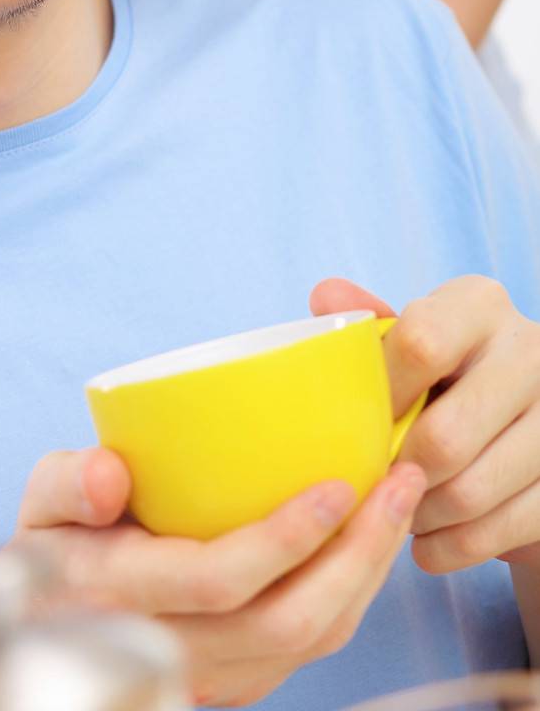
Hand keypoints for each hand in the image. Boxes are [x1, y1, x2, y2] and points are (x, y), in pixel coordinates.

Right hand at [3, 444, 425, 705]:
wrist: (52, 632)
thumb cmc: (52, 549)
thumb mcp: (38, 506)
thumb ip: (66, 482)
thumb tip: (107, 475)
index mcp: (126, 594)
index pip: (222, 579)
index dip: (285, 538)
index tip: (337, 483)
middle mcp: (179, 648)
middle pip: (292, 620)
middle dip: (360, 551)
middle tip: (401, 479)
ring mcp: (217, 673)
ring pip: (314, 640)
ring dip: (370, 570)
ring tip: (400, 499)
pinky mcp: (242, 678)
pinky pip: (312, 645)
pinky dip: (354, 592)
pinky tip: (370, 539)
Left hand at [311, 277, 539, 573]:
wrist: (516, 425)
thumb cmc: (441, 375)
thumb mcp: (408, 340)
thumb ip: (371, 326)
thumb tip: (327, 298)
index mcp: (479, 305)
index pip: (421, 342)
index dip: (380, 394)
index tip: (355, 424)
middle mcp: (529, 351)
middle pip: (445, 436)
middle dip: (398, 473)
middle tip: (373, 485)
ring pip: (472, 492)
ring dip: (422, 517)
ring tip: (397, 514)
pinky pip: (503, 529)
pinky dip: (454, 548)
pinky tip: (428, 545)